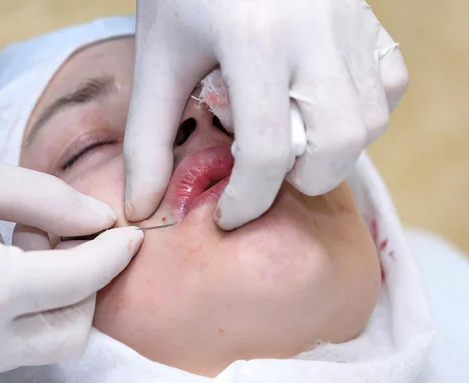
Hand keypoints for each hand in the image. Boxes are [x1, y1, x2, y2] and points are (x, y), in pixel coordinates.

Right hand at [0, 153, 142, 382]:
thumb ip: (51, 198)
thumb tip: (102, 218)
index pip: (79, 279)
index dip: (113, 253)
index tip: (130, 234)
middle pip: (72, 330)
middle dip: (86, 283)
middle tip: (62, 237)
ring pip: (44, 345)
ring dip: (56, 300)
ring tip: (22, 249)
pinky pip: (9, 350)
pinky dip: (24, 315)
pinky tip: (1, 273)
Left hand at [124, 0, 407, 229]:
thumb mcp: (158, 61)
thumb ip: (147, 139)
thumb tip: (141, 206)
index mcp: (254, 39)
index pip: (268, 149)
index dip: (248, 199)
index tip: (229, 215)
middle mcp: (314, 31)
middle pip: (337, 143)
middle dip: (301, 180)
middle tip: (266, 176)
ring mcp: (349, 22)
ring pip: (369, 121)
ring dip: (333, 154)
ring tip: (292, 144)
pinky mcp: (367, 17)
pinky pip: (390, 84)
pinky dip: (363, 115)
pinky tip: (322, 110)